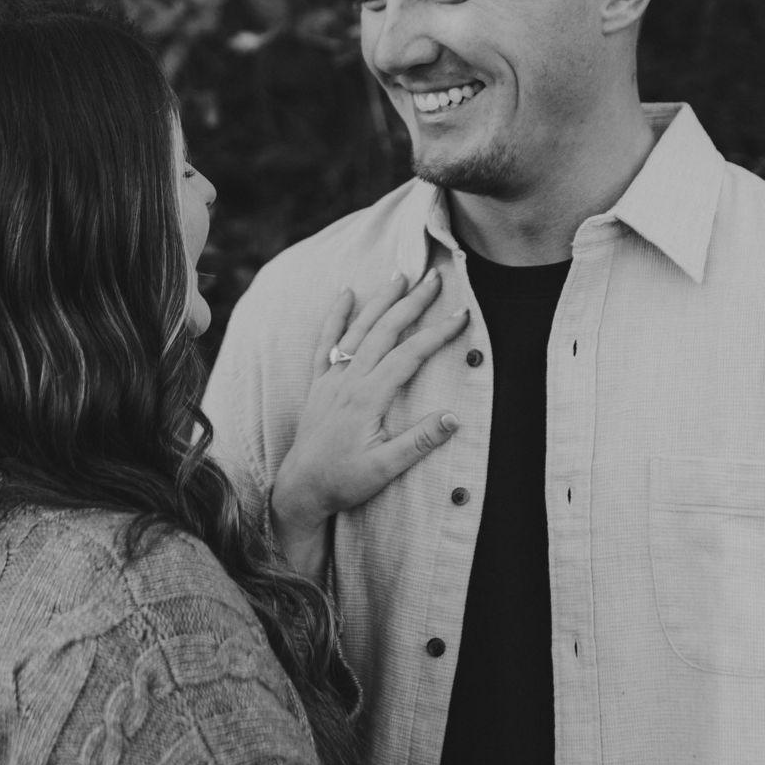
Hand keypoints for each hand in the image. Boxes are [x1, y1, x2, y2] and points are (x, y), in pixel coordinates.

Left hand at [269, 269, 468, 576]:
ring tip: (400, 275)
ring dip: (380, 300)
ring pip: (358, 329)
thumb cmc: (344, 481)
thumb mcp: (385, 469)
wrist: (301, 489)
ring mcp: (331, 379)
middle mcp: (348, 381)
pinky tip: (346, 294)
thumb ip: (419, 442)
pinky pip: (326, 342)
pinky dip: (336, 316)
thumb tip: (454, 417)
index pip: (409, 355)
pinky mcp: (319, 384)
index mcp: (367, 398)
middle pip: (384, 331)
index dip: (437, 333)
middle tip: (435, 277)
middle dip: (411, 302)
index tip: (462, 314)